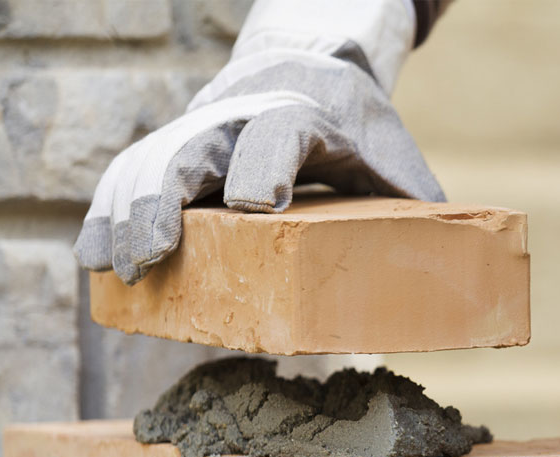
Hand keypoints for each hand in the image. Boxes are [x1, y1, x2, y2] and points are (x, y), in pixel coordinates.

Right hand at [74, 0, 442, 283]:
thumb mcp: (399, 165)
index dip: (264, 167)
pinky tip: (93, 256)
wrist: (314, 70)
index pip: (278, 134)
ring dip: (127, 213)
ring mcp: (205, 128)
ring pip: (152, 161)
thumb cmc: (363, 134)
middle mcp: (246, 117)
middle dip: (170, 199)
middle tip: (156, 255)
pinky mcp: (178, 146)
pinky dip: (110, 211)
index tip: (253, 207)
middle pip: (196, 147)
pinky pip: (134, 173)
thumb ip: (422, 213)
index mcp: (309, 119)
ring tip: (113, 269)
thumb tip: (466, 283)